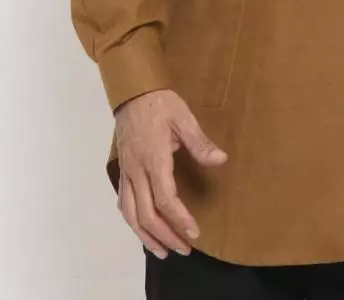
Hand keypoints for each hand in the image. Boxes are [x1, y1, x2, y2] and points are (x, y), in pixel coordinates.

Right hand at [114, 88, 228, 258]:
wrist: (132, 91)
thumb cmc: (160, 103)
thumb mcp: (184, 117)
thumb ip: (200, 143)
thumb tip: (220, 160)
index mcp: (154, 159)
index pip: (166, 199)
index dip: (179, 219)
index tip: (194, 232)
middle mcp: (137, 171)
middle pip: (147, 215)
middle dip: (166, 236)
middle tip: (184, 249)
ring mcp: (127, 172)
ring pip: (131, 214)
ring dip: (146, 236)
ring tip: (162, 251)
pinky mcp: (123, 170)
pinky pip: (123, 203)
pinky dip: (132, 222)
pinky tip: (142, 229)